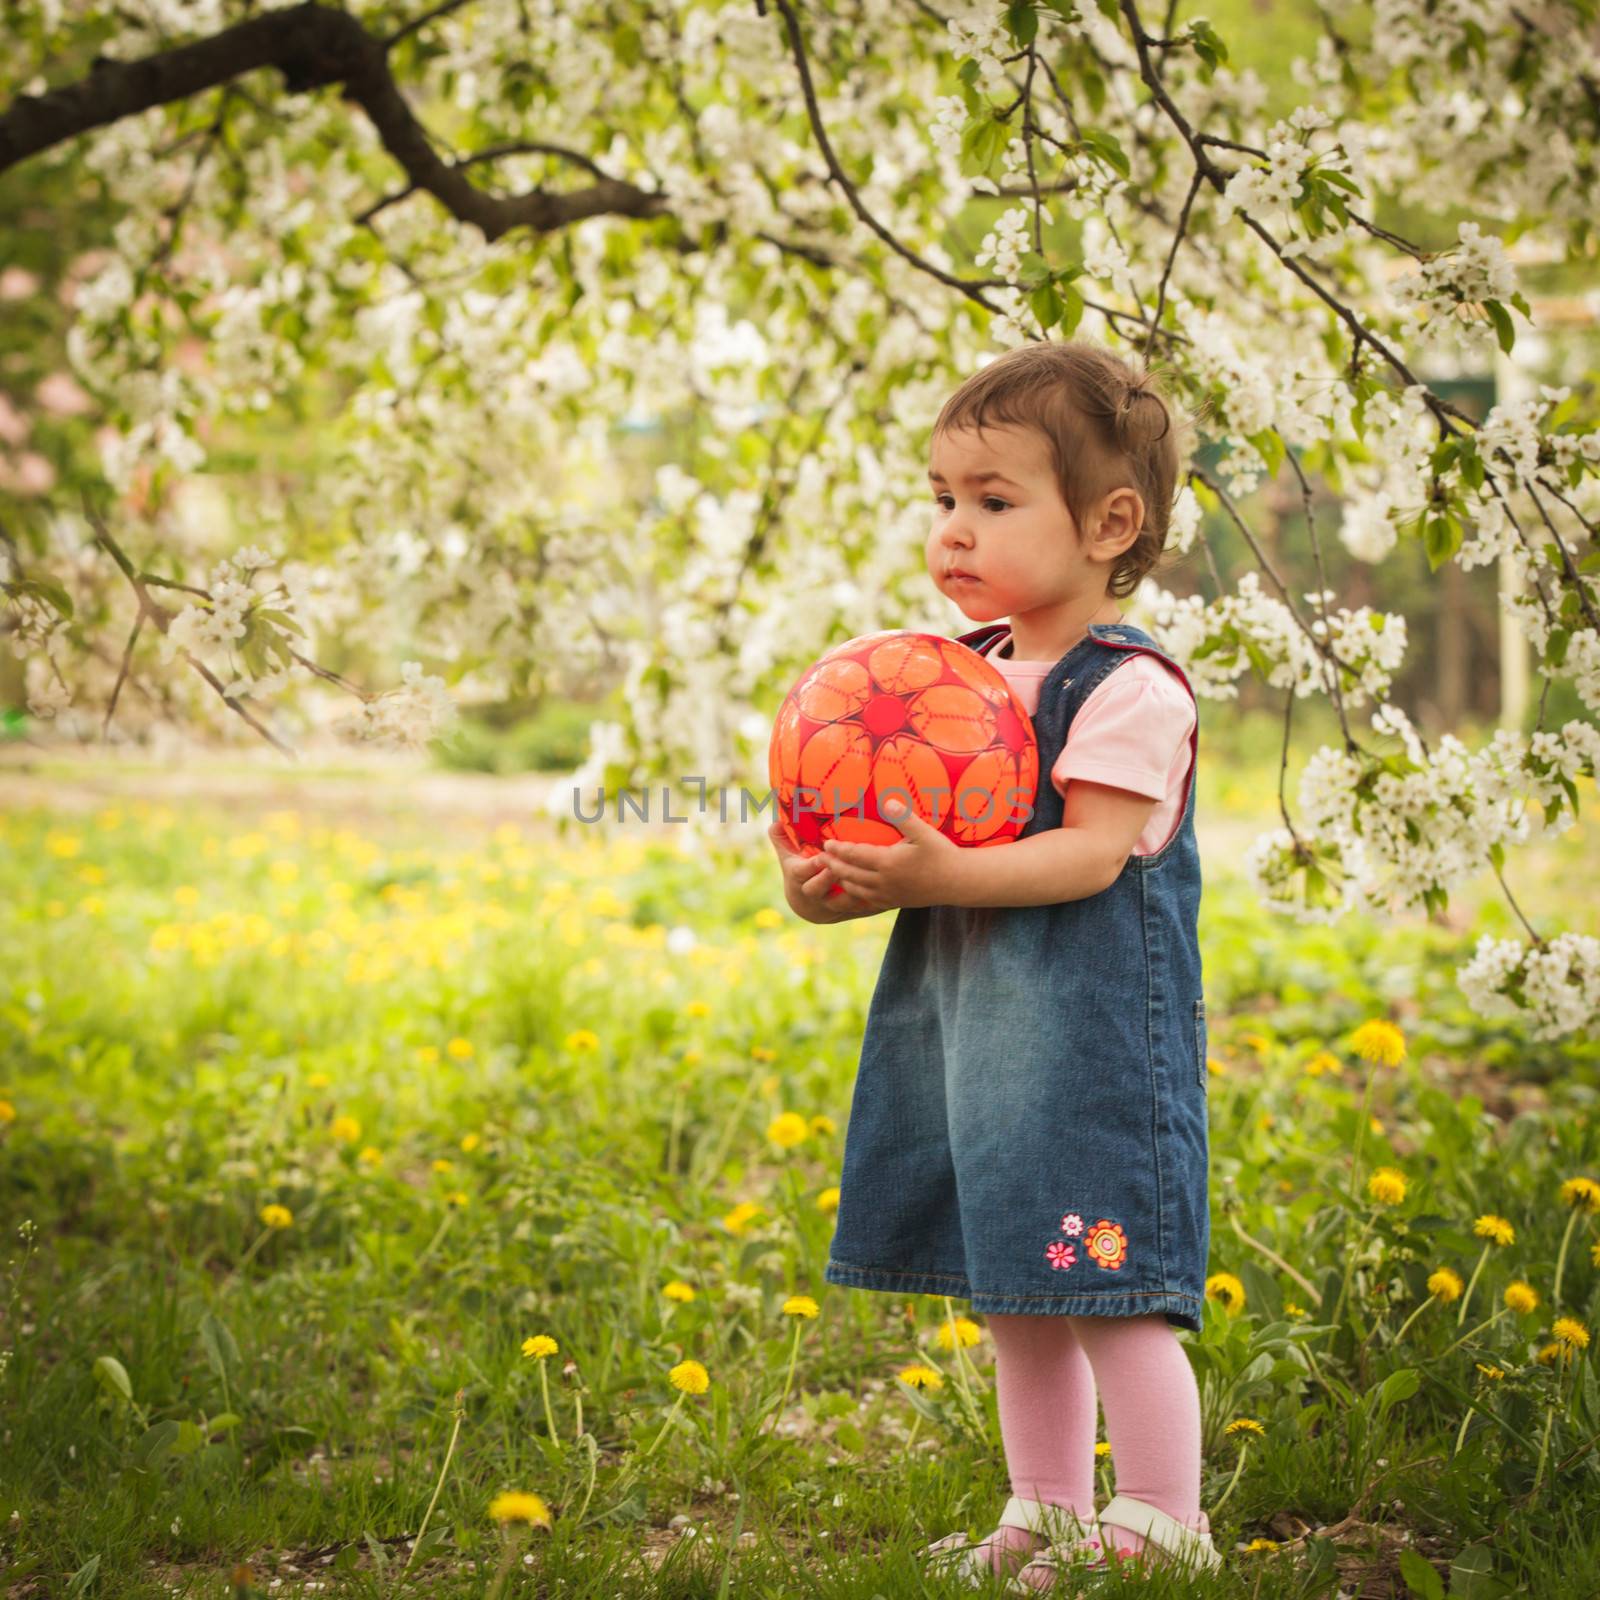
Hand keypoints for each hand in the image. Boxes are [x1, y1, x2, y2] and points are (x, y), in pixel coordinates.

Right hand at [767, 818, 878, 921]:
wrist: (808, 905)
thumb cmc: (800, 873)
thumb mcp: (788, 857)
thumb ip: (781, 839)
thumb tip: (773, 823)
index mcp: (799, 878)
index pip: (802, 872)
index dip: (812, 865)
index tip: (823, 856)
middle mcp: (813, 894)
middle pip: (818, 889)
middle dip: (831, 878)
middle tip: (846, 866)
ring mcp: (830, 906)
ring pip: (841, 904)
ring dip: (855, 894)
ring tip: (871, 882)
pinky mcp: (849, 912)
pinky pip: (862, 911)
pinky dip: (875, 905)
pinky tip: (891, 896)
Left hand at [817, 798, 960, 910]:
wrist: (957, 882)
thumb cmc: (941, 853)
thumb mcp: (924, 832)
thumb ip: (904, 817)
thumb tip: (887, 801)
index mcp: (889, 862)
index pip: (855, 855)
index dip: (838, 849)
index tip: (826, 842)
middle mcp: (884, 881)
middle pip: (849, 874)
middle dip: (832, 864)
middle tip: (819, 856)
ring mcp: (888, 894)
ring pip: (855, 889)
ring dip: (840, 879)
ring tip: (830, 869)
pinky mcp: (893, 902)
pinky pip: (866, 900)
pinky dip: (853, 893)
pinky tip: (849, 887)